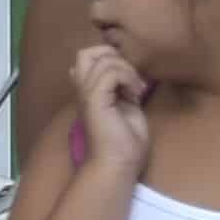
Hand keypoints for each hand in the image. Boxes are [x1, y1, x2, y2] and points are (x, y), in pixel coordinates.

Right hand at [70, 44, 148, 175]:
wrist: (118, 166)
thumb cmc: (124, 144)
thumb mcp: (127, 107)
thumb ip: (123, 88)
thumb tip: (127, 74)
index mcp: (89, 92)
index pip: (89, 58)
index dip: (111, 59)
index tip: (131, 80)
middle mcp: (83, 90)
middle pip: (85, 53)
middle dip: (112, 55)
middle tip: (130, 75)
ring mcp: (87, 94)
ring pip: (102, 60)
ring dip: (126, 69)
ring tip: (137, 89)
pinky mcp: (95, 100)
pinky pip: (110, 73)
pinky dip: (128, 78)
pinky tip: (136, 94)